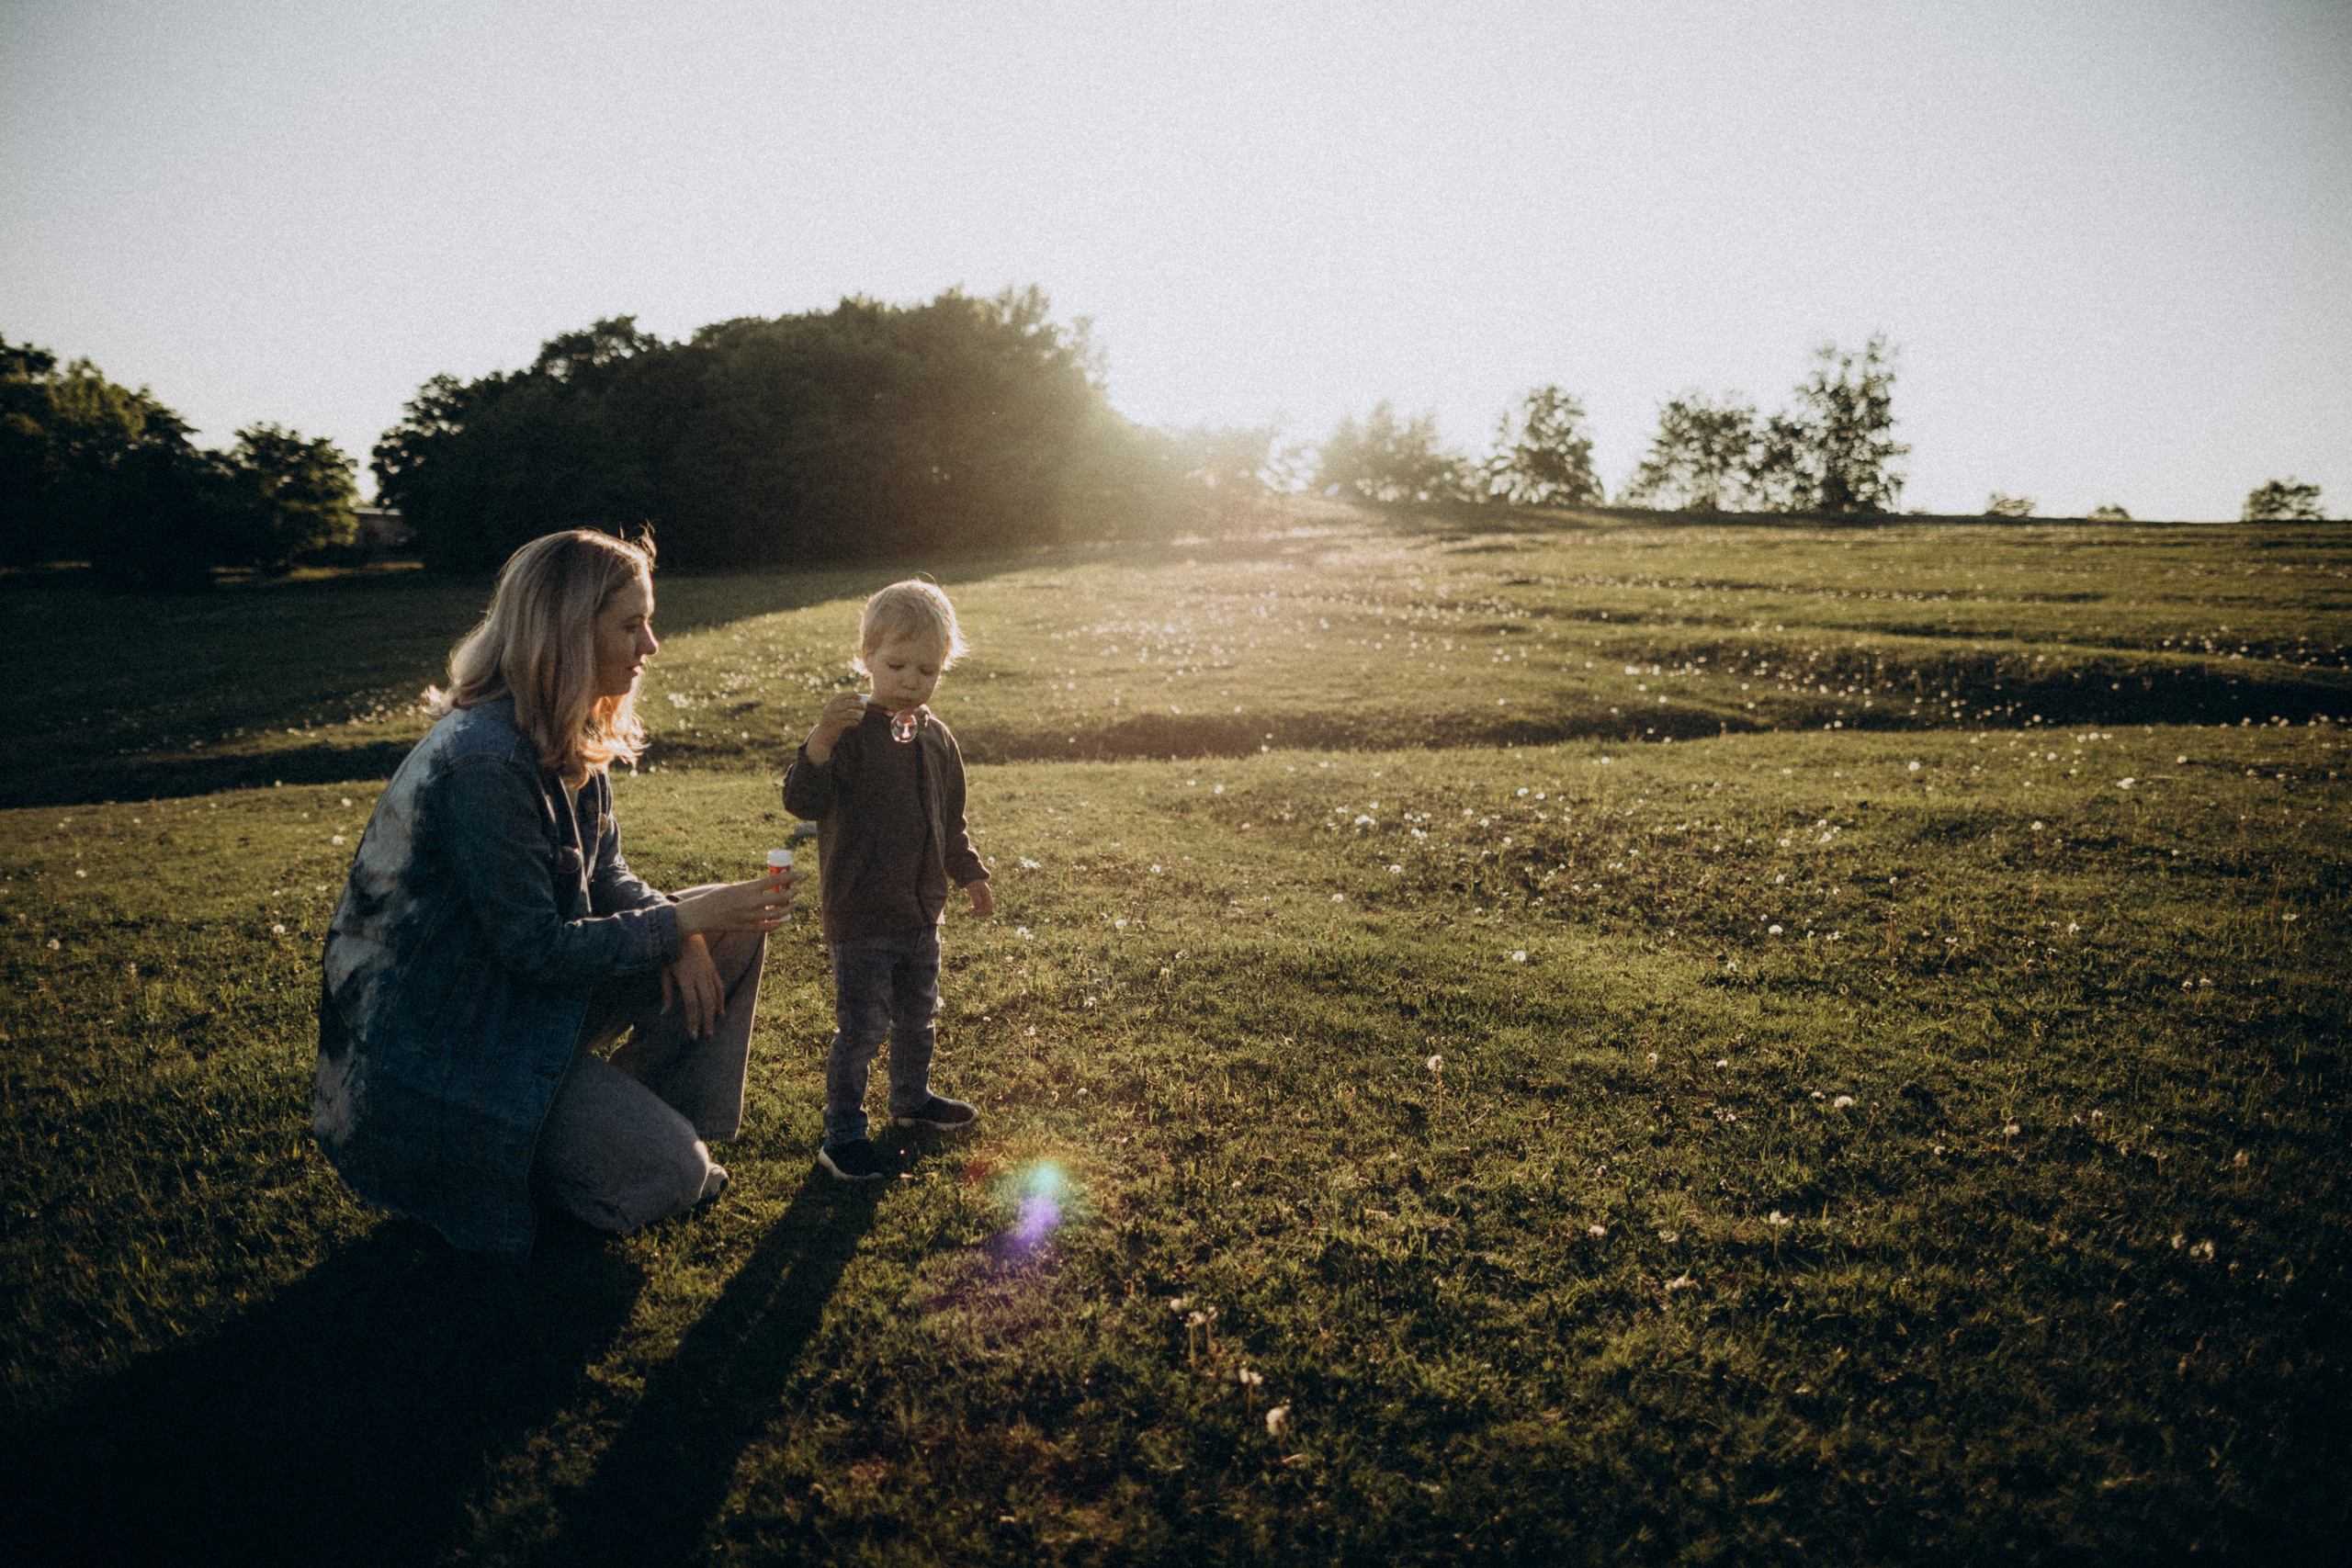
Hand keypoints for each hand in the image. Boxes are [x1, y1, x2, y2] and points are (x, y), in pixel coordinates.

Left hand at [661, 934, 723, 1037]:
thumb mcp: (664, 972)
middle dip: (707, 1021)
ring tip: (713, 1028)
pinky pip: (719, 986)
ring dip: (714, 1013)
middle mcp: (699, 975)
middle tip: (706, 1037)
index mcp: (685, 977)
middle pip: (706, 1002)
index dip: (693, 1020)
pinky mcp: (713, 968)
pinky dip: (720, 1000)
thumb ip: (666, 993)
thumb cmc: (669, 952)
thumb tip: (664, 1014)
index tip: (692, 1035)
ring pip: (715, 996)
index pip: (691, 1004)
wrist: (684, 930)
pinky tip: (720, 1012)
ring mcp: (708, 971)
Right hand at [672, 868, 796, 937]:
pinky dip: (777, 924)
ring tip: (794, 904)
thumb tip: (771, 886)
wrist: (703, 913)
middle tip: (797, 890)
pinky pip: (767, 927)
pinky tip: (783, 920)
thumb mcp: (737, 887)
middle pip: (780, 898)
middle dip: (792, 893)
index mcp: (748, 888)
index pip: (775, 880)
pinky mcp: (748, 928)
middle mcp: (751, 902)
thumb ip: (753, 888)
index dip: (790, 877)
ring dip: (788, 909)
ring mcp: (750, 916)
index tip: (800, 875)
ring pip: (777, 914)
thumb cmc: (720, 896)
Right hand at [803, 691, 868, 762]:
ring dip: (858, 717)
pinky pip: (850, 722)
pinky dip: (855, 723)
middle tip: (864, 707)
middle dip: (858, 705)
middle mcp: (831, 709)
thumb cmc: (830, 725)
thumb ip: (839, 708)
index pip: (842, 696)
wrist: (822, 738)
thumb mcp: (831, 713)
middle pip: (848, 704)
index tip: (859, 697)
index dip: (851, 695)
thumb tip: (857, 702)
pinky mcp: (837, 725)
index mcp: (830, 705)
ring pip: (851, 714)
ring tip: (859, 720)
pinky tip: (855, 725)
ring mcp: (833, 717)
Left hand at [963, 878, 993, 917]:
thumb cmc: (971, 883)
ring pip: (983, 908)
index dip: (984, 911)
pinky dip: (975, 909)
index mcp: (987, 894)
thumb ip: (977, 900)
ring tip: (970, 910)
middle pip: (987, 908)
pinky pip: (979, 907)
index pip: (989, 906)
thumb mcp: (974, 892)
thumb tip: (978, 909)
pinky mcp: (978, 898)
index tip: (975, 912)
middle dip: (980, 912)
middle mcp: (986, 896)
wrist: (967, 876)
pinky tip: (970, 908)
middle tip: (972, 912)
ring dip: (977, 912)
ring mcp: (982, 897)